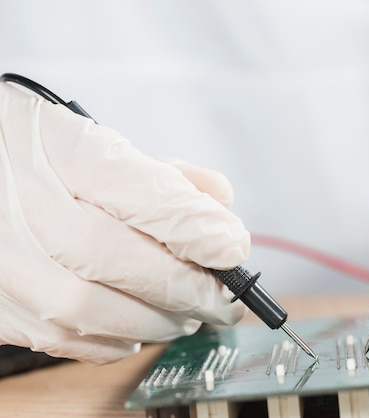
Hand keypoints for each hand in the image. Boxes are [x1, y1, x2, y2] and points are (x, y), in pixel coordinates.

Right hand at [0, 82, 249, 363]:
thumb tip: (221, 205)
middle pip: (111, 255)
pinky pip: (59, 336)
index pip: (132, 188)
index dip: (190, 224)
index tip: (233, 247)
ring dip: (156, 319)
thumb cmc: (41, 158)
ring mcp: (1, 256)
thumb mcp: (97, 140)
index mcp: (57, 147)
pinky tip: (139, 328)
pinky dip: (114, 341)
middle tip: (227, 300)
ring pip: (86, 307)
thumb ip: (162, 172)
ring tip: (190, 315)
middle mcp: (20, 202)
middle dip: (185, 286)